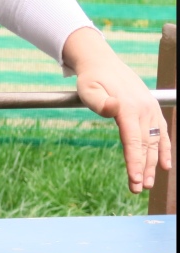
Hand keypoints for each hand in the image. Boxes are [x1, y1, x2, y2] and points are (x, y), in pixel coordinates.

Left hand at [64, 27, 171, 193]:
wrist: (102, 64)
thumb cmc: (91, 79)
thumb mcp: (88, 89)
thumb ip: (99, 102)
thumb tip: (112, 108)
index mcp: (128, 108)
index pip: (133, 141)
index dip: (135, 161)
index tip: (134, 179)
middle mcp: (144, 111)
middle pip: (145, 146)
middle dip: (143, 169)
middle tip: (137, 189)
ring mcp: (150, 111)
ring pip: (154, 143)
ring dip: (153, 164)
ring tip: (148, 184)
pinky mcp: (150, 111)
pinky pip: (161, 134)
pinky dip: (164, 150)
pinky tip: (165, 166)